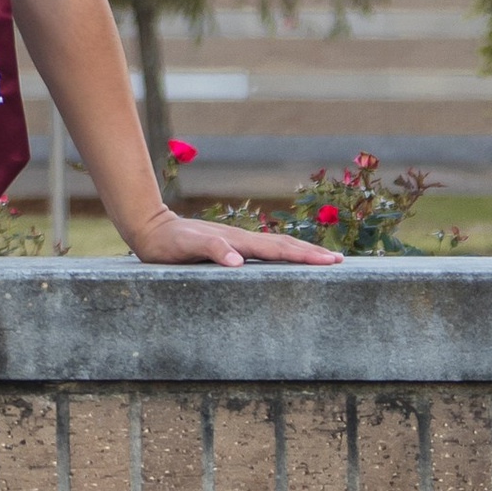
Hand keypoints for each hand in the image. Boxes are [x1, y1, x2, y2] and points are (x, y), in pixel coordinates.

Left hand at [117, 199, 342, 268]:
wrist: (151, 229)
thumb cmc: (167, 243)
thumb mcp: (186, 247)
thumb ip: (212, 249)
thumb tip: (238, 262)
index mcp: (237, 242)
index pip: (278, 250)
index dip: (304, 255)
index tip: (329, 260)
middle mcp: (242, 240)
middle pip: (285, 245)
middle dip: (312, 253)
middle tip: (340, 261)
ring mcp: (238, 241)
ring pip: (277, 245)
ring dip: (301, 250)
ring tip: (324, 257)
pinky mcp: (231, 246)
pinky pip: (264, 250)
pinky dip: (284, 253)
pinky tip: (288, 259)